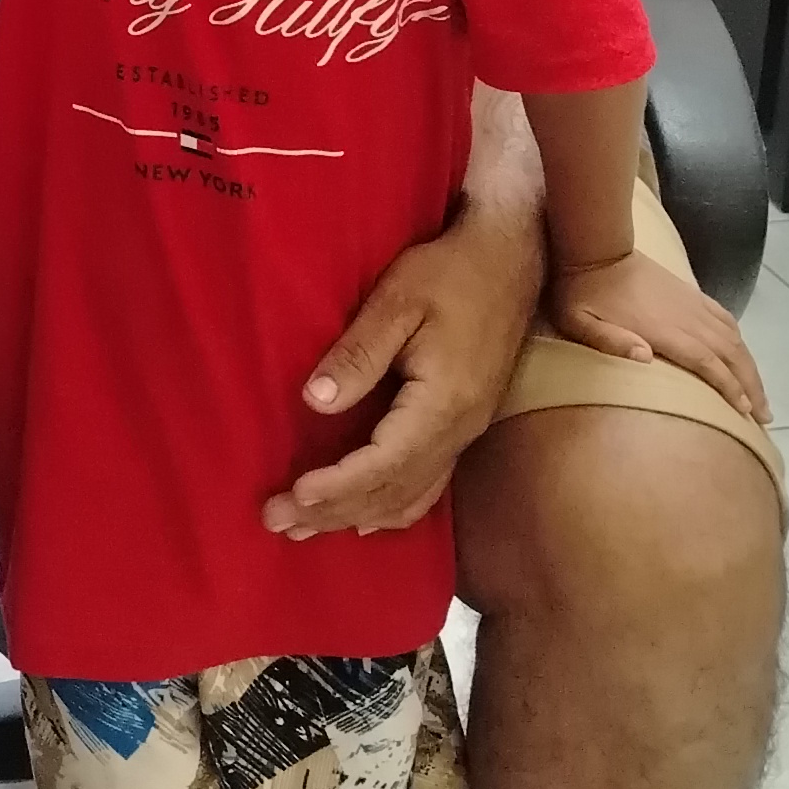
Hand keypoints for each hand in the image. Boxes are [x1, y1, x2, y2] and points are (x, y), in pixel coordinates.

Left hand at [263, 207, 536, 537]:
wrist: (512, 259)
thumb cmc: (450, 272)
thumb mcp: (397, 300)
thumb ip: (359, 353)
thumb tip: (316, 402)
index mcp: (444, 402)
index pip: (385, 463)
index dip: (338, 485)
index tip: (292, 496)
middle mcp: (460, 429)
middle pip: (393, 490)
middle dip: (333, 511)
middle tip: (276, 522)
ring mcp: (467, 431)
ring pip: (411, 495)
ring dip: (357, 516)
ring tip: (305, 529)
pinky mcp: (465, 424)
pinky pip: (429, 484)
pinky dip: (393, 508)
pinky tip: (366, 520)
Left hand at [548, 252, 770, 423]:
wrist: (595, 246)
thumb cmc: (581, 291)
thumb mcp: (579, 320)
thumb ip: (608, 340)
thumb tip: (645, 358)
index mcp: (663, 330)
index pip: (707, 362)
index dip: (729, 387)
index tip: (745, 412)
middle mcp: (686, 318)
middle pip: (730, 355)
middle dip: (751, 386)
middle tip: (765, 416)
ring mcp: (691, 304)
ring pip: (733, 338)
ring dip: (750, 366)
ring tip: (760, 394)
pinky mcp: (690, 293)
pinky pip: (725, 317)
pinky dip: (739, 338)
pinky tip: (743, 353)